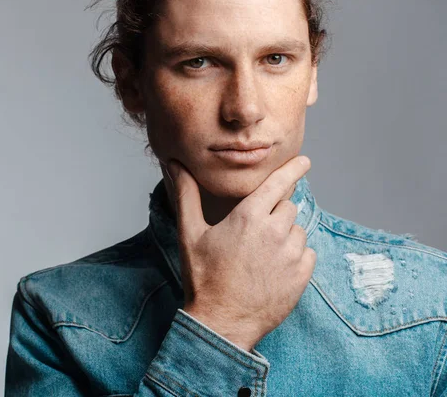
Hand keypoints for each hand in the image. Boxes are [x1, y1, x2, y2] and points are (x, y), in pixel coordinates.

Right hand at [166, 156, 316, 351]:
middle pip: (287, 206)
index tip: (304, 161)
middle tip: (254, 233)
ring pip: (298, 230)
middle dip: (274, 213)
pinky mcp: (302, 276)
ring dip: (285, 236)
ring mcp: (291, 255)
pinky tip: (273, 269)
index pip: (279, 182)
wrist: (221, 322)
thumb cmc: (203, 277)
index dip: (293, 169)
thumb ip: (187, 195)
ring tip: (261, 255)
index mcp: (249, 217)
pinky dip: (295, 257)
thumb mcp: (190, 233)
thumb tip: (175, 165)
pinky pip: (307, 254)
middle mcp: (275, 231)